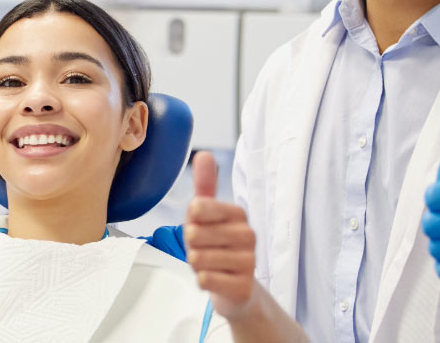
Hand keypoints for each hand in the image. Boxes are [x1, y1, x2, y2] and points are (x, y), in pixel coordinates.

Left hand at [185, 151, 256, 317]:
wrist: (236, 287)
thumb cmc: (216, 246)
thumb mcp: (207, 215)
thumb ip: (205, 185)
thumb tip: (204, 153)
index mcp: (238, 213)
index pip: (198, 207)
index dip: (190, 220)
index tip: (199, 226)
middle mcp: (248, 235)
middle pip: (194, 235)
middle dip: (191, 246)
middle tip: (204, 249)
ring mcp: (249, 262)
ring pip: (199, 259)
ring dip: (196, 265)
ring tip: (209, 264)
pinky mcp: (244, 287)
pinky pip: (207, 280)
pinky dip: (203, 281)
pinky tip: (213, 278)